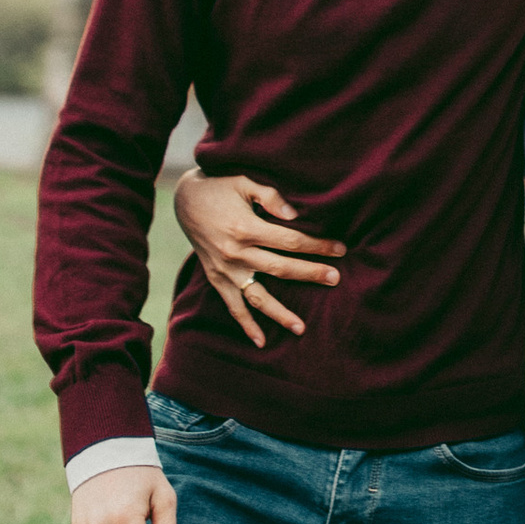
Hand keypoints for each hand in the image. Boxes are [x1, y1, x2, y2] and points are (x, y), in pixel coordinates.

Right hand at [174, 169, 345, 346]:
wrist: (184, 201)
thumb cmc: (220, 187)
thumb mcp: (245, 182)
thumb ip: (271, 198)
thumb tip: (295, 217)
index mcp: (246, 228)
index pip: (290, 241)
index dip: (317, 245)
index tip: (339, 249)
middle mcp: (236, 253)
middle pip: (281, 268)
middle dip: (311, 274)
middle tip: (336, 279)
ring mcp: (226, 270)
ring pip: (257, 296)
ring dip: (280, 313)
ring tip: (301, 328)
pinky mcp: (216, 279)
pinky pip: (232, 306)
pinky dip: (246, 325)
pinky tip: (261, 341)